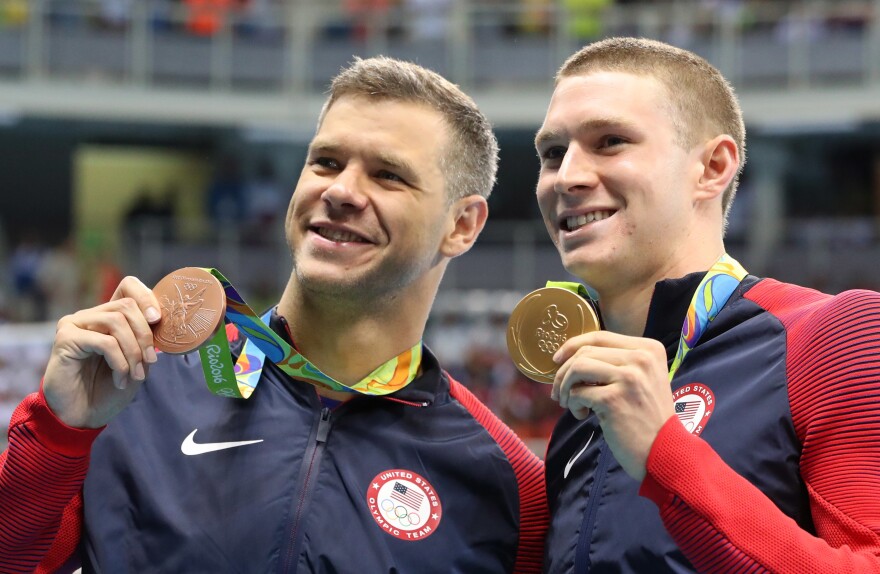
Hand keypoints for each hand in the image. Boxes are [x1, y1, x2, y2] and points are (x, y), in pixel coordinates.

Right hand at [42, 277, 161, 428]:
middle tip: (150, 361)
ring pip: (117, 322)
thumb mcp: (139, 361)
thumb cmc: (111, 389)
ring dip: (133, 352)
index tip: (158, 320)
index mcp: (110, 316)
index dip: (147, 297)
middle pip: (127, 305)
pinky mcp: (65, 339)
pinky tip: (120, 379)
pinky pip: (104, 342)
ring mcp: (75, 324)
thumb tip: (160, 319)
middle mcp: (91, 315)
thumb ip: (147, 339)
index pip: (129, 285)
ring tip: (135, 375)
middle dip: (145, 335)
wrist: (84, 416)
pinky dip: (119, 362)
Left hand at [551, 331, 673, 480]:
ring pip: (578, 368)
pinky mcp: (614, 399)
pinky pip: (577, 393)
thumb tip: (573, 355)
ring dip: (564, 386)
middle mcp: (641, 358)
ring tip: (569, 402)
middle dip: (564, 371)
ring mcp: (629, 378)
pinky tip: (582, 414)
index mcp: (649, 349)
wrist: (665, 452)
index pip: (600, 336)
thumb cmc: (648, 418)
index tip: (557, 359)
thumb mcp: (643, 380)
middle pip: (585, 352)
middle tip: (560, 391)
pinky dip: (573, 404)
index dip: (573, 345)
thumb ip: (618, 363)